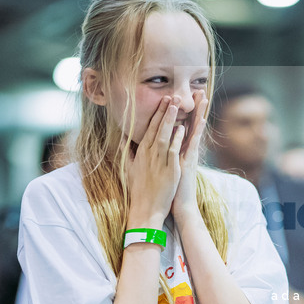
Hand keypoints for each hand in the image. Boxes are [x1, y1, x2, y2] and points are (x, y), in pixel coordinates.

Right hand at [127, 95, 184, 225]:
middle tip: (171, 95)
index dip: (157, 113)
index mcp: (141, 152)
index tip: (163, 100)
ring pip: (164, 136)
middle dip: (164, 111)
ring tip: (176, 105)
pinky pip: (172, 151)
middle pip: (157, 128)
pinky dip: (176, 140)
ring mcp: (159, 161)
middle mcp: (149, 154)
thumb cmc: (139, 189)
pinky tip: (182, 128)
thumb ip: (126, 151)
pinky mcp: (168, 170)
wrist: (145, 208)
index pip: (149, 128)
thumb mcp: (129, 167)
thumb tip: (122, 137)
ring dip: (170, 119)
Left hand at [171, 90, 208, 220]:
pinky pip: (194, 143)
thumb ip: (160, 154)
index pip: (181, 125)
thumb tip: (151, 144)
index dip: (182, 110)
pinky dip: (196, 131)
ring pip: (195, 129)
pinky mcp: (190, 161)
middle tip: (198, 90)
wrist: (177, 204)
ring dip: (199, 113)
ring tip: (203, 98)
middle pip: (191, 122)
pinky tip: (199, 120)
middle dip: (194, 106)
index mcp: (178, 148)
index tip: (183, 96)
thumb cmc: (168, 187)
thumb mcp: (163, 167)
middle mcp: (186, 149)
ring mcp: (190, 154)